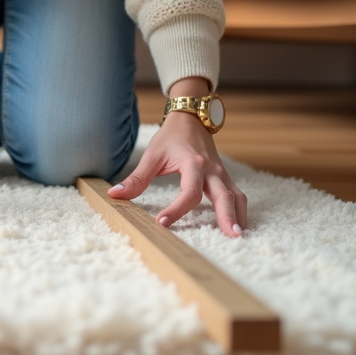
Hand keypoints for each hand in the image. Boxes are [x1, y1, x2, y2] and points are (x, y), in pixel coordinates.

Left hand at [107, 109, 247, 238]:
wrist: (191, 119)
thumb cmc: (171, 137)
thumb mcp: (152, 155)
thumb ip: (136, 178)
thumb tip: (115, 195)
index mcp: (193, 163)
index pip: (188, 192)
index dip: (176, 209)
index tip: (162, 222)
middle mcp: (211, 170)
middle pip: (223, 195)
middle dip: (227, 216)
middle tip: (231, 236)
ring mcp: (221, 174)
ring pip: (236, 196)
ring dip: (238, 215)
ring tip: (238, 236)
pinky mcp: (225, 177)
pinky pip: (238, 194)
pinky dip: (240, 210)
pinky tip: (239, 225)